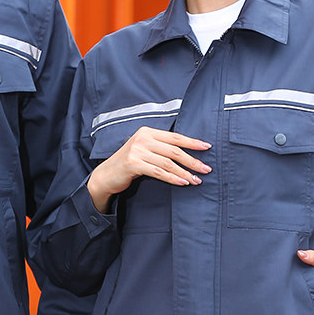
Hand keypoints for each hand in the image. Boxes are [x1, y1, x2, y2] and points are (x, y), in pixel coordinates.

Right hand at [87, 127, 210, 211]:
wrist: (106, 175)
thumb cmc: (128, 164)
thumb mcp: (143, 150)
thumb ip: (160, 147)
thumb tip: (186, 153)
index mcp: (147, 131)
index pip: (174, 137)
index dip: (192, 142)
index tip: (207, 147)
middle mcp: (142, 138)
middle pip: (174, 150)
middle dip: (192, 160)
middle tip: (206, 169)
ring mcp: (137, 150)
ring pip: (168, 163)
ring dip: (184, 173)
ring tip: (196, 180)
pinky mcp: (133, 164)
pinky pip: (158, 172)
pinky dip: (172, 178)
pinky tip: (182, 183)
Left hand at [297, 249, 313, 314]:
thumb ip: (313, 256)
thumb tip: (299, 254)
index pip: (303, 290)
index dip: (295, 290)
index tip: (290, 289)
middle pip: (306, 304)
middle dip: (299, 301)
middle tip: (293, 299)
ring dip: (307, 312)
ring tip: (302, 306)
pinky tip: (311, 313)